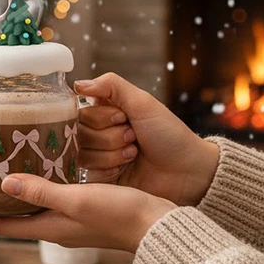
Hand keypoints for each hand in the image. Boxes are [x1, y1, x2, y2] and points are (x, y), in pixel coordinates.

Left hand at [0, 174, 174, 252]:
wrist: (159, 226)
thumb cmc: (119, 214)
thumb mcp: (76, 200)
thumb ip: (41, 192)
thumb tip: (4, 185)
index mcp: (49, 228)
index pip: (3, 226)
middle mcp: (55, 226)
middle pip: (13, 217)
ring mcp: (69, 220)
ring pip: (31, 207)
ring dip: (12, 195)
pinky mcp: (83, 210)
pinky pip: (50, 198)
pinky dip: (36, 187)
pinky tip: (38, 168)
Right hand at [76, 73, 218, 207]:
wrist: (186, 171)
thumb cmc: (169, 134)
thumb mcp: (143, 102)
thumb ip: (110, 85)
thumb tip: (77, 83)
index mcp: (106, 112)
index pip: (81, 112)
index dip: (101, 117)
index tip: (123, 118)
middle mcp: (99, 134)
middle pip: (80, 133)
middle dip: (111, 136)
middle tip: (134, 137)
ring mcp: (99, 157)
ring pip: (83, 153)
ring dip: (112, 153)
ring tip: (134, 154)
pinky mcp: (100, 180)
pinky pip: (88, 173)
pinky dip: (108, 169)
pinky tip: (124, 169)